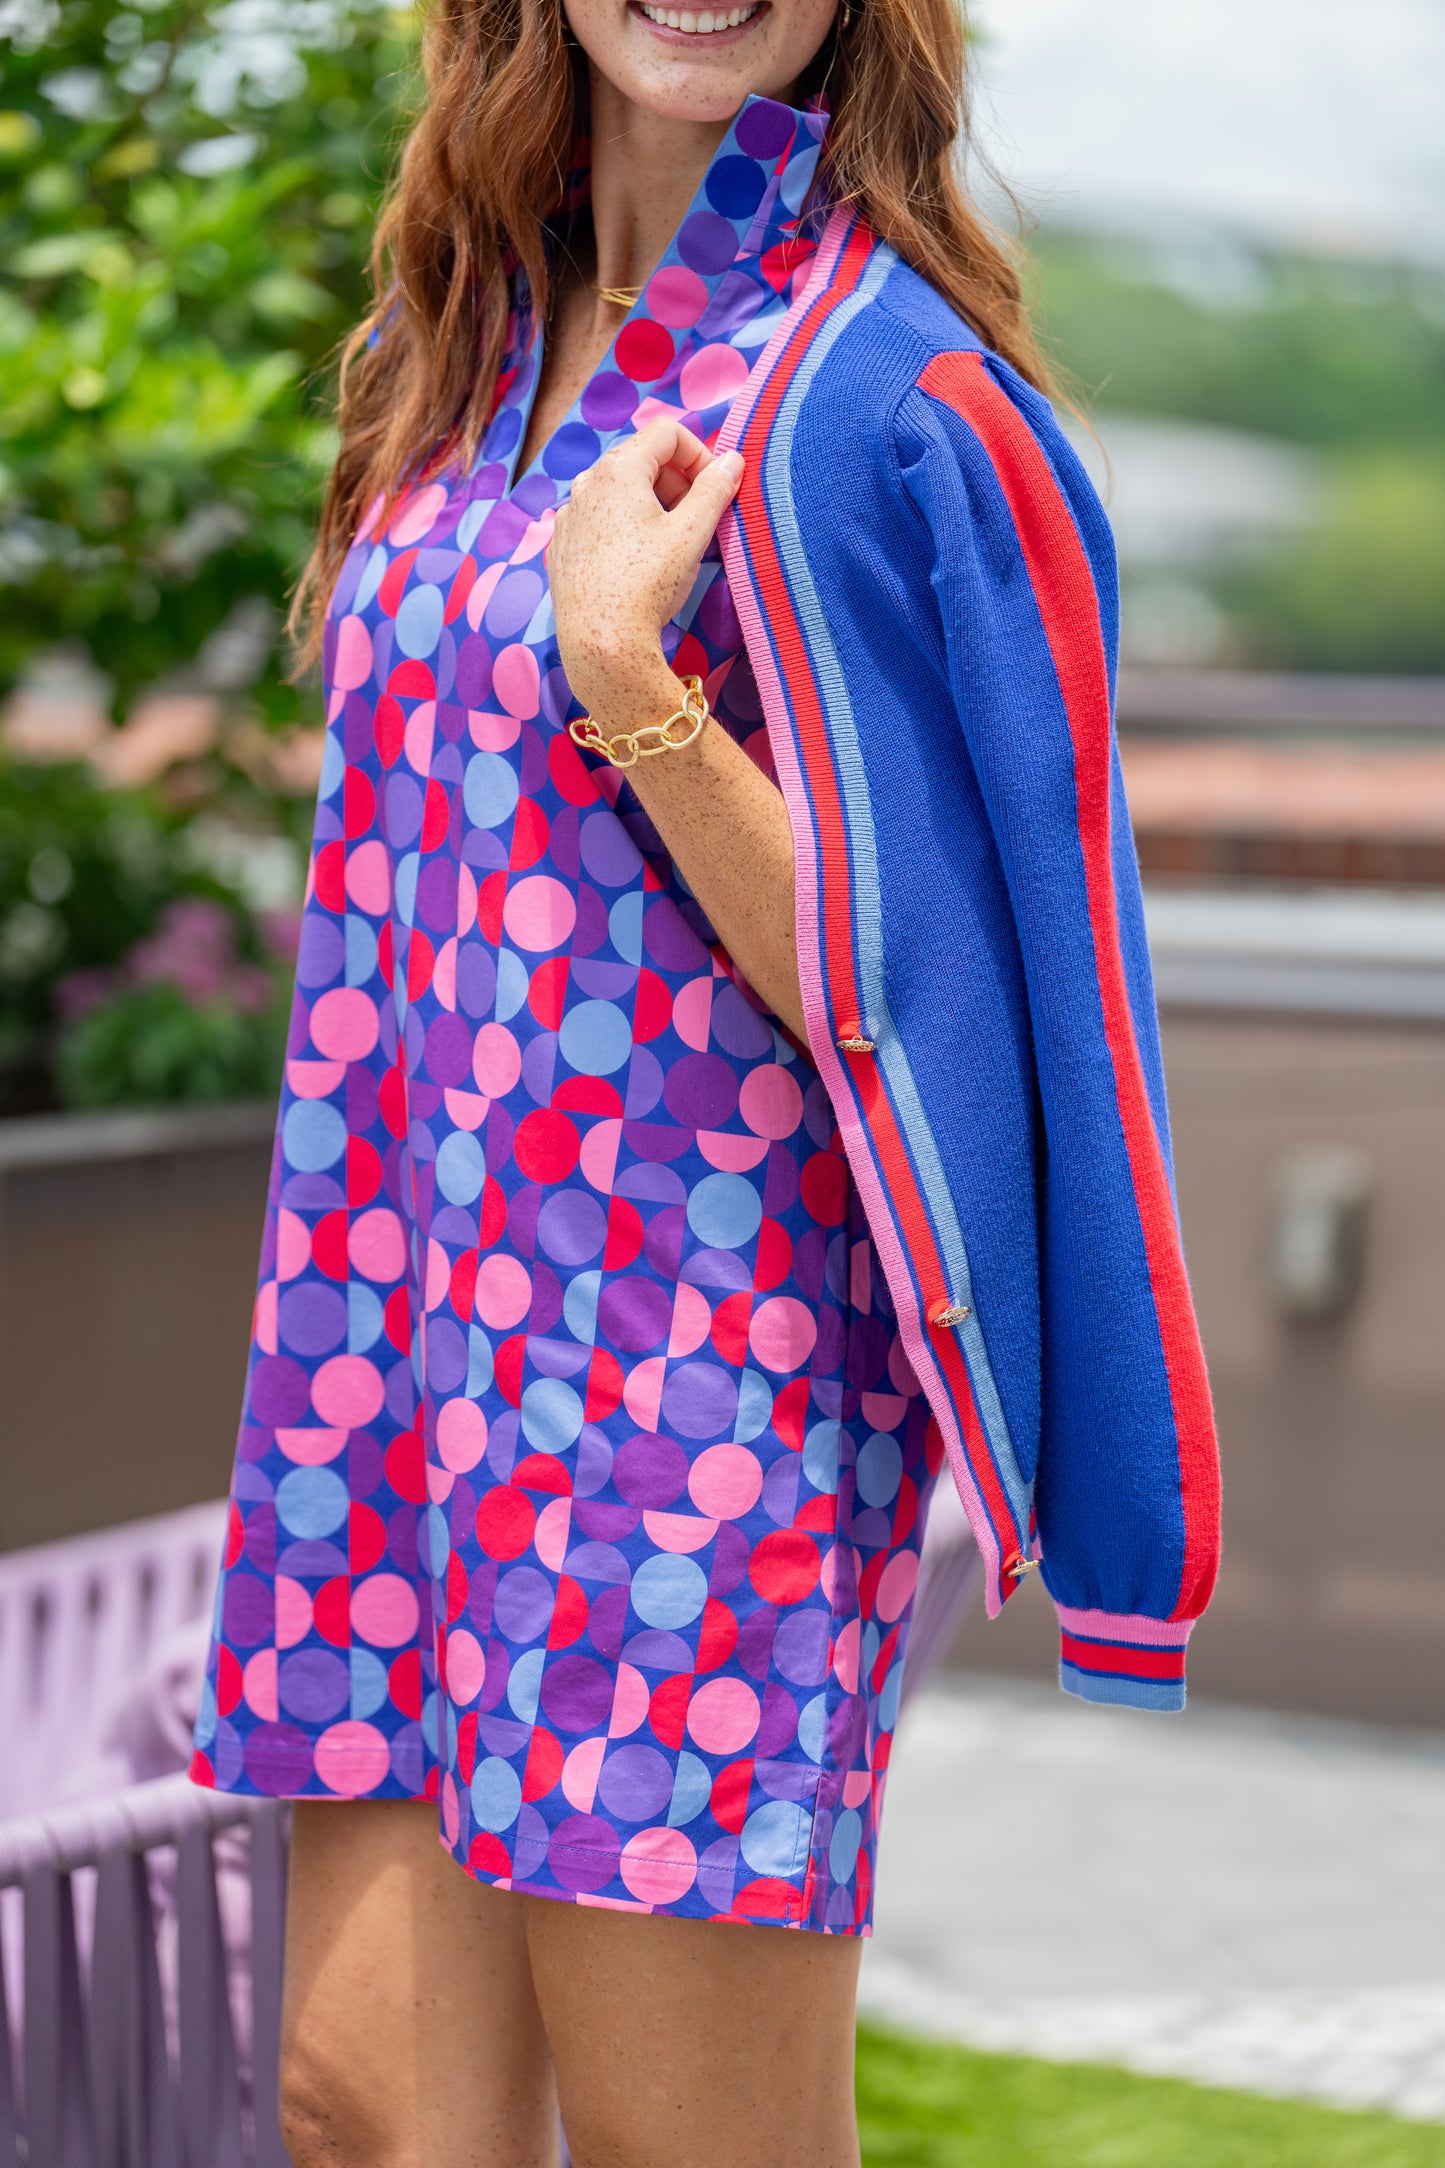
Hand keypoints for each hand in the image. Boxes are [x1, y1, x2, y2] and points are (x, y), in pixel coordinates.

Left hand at [546, 417, 743, 726]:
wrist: (600, 642)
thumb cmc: (646, 585)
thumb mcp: (691, 534)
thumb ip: (715, 490)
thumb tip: (732, 461)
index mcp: (617, 470)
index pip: (667, 433)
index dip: (699, 453)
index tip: (715, 488)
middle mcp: (587, 484)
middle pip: (642, 460)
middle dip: (677, 480)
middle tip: (698, 518)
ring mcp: (570, 516)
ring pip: (620, 492)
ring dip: (653, 504)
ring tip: (671, 543)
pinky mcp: (564, 547)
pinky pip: (600, 522)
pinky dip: (625, 528)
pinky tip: (638, 563)